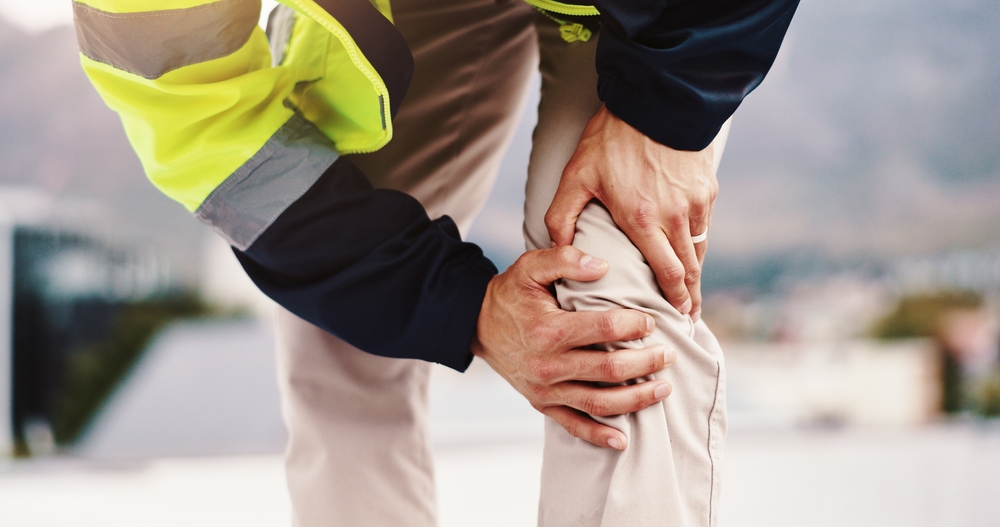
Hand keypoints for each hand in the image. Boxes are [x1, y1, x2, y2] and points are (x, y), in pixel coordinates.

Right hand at [472, 246, 676, 449]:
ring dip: (636, 398)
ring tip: (664, 388)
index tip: (651, 320)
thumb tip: (602, 265)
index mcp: (548, 329)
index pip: (604, 328)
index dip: (634, 324)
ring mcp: (545, 389)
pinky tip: (623, 440)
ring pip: (599, 401)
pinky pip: (574, 425)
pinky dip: (599, 435)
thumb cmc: (511, 293)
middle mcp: (547, 364)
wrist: (477, 325)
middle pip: (610, 368)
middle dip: (646, 362)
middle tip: (669, 354)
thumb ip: (565, 259)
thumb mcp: (530, 266)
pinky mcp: (541, 404)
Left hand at [545, 104, 719, 320]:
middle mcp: (675, 216)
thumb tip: (557, 250)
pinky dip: (698, 243)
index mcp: (643, 219)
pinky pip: (704, 225)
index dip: (675, 300)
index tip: (679, 317)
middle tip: (690, 316)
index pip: (666, 274)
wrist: (655, 99)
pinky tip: (691, 251)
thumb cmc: (612, 138)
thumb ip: (562, 216)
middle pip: (689, 269)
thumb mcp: (576, 175)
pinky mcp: (707, 187)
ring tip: (692, 290)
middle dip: (691, 296)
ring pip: (699, 248)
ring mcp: (696, 202)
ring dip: (695, 271)